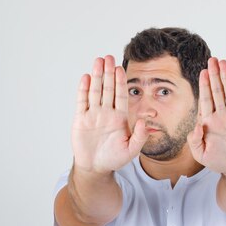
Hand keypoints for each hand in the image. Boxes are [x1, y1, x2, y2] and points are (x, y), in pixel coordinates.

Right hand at [71, 55, 148, 173]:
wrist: (95, 167)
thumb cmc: (114, 159)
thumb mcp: (132, 150)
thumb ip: (140, 136)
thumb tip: (145, 122)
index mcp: (120, 117)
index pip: (121, 95)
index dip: (120, 82)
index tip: (121, 69)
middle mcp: (107, 112)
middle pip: (108, 89)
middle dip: (108, 73)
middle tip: (109, 57)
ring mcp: (93, 114)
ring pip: (95, 91)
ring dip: (97, 76)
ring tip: (98, 61)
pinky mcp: (81, 119)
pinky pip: (82, 101)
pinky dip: (84, 90)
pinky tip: (86, 78)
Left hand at [187, 57, 225, 177]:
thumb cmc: (218, 161)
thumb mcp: (200, 154)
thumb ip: (194, 140)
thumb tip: (197, 125)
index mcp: (209, 121)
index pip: (206, 99)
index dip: (204, 85)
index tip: (203, 72)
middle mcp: (222, 115)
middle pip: (217, 91)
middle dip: (215, 75)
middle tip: (213, 60)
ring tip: (224, 63)